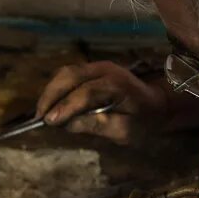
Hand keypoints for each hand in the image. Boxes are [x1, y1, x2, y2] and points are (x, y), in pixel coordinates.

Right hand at [34, 61, 168, 144]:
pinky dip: (57, 87)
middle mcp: (106, 69)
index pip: (85, 93)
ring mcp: (99, 66)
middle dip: (51, 95)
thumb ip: (98, 126)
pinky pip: (70, 74)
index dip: (66, 107)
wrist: (158, 103)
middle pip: (70, 75)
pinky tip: (51, 104)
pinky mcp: (93, 69)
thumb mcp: (125, 131)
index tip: (49, 122)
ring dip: (51, 90)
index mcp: (117, 85)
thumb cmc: (144, 121)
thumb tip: (69, 125)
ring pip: (66, 72)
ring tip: (42, 112)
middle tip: (40, 117)